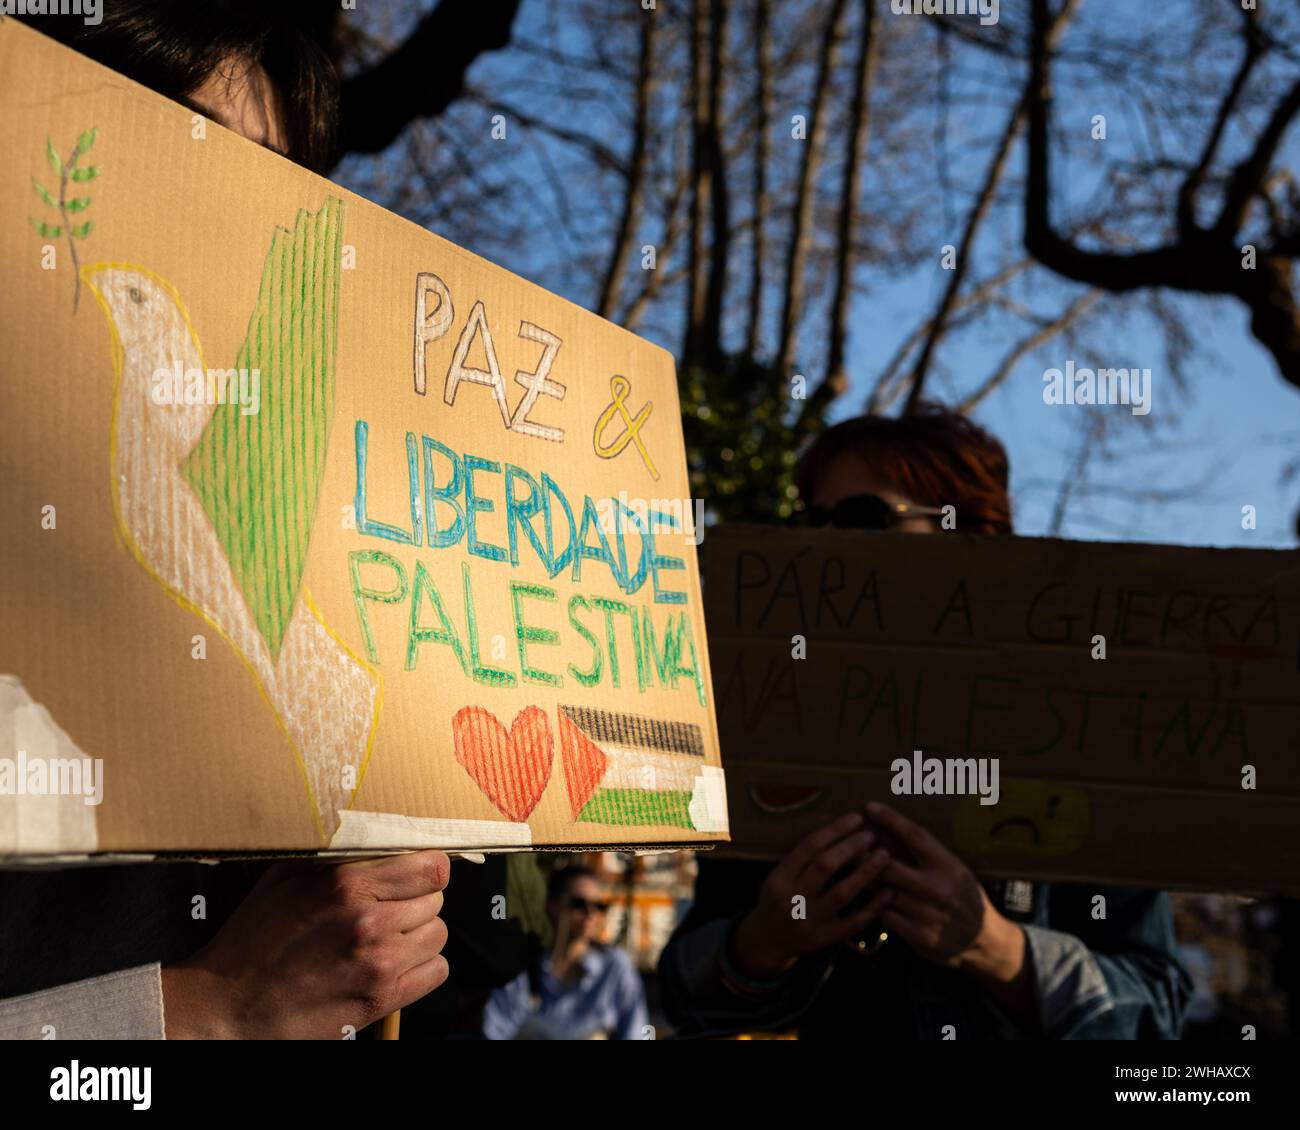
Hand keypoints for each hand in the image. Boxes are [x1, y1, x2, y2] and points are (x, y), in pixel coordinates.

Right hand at [161, 850, 450, 1038]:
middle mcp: (369, 921)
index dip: (428, 868)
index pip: (431, 867)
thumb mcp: (286, 877)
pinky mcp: (381, 999)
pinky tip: (395, 965)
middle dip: (417, 901)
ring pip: (438, 935)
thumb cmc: (254, 940)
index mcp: (348, 883)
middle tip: (389, 908)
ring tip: (388, 937)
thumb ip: (334, 852)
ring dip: (419, 935)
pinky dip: (422, 968)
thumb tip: (372, 830)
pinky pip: (436, 973)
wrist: (230, 1007)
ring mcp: (379, 963)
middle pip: (435, 900)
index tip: (417, 874)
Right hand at [732, 812, 893, 979]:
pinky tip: (889, 892)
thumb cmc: (777, 901)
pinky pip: (854, 922)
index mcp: (779, 879)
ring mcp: (810, 921)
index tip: (856, 818)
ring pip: (842, 893)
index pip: (809, 847)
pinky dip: (874, 906)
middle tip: (871, 834)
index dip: (834, 830)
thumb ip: (802, 858)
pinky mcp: (825, 939)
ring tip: (884, 855)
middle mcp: (792, 899)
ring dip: (866, 872)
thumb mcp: (777, 877)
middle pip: (825, 866)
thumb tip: (838, 829)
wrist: (768, 942)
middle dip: (851, 847)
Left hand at [867, 802, 1031, 1016]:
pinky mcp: (922, 937)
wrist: (983, 939)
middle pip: (889, 866)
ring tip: (848, 872)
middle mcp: (939, 888)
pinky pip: (886, 917)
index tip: (869, 807)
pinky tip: (869, 901)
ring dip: (864, 882)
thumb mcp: (952, 868)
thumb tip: (887, 829)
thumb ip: (925, 854)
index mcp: (948, 865)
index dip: (890, 819)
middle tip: (846, 847)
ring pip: (883, 892)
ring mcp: (930, 914)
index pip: (915, 836)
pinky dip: (875, 907)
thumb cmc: (960, 895)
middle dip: (864, 856)